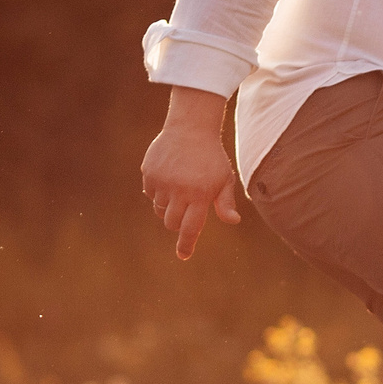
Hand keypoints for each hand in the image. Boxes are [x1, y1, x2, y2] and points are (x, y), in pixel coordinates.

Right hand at [141, 92, 240, 260]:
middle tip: (186, 207)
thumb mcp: (225, 178)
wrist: (191, 128)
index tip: (183, 255)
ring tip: (180, 186)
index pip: (191, 228)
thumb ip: (226, 202)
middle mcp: (179, 191)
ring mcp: (162, 182)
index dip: (186, 244)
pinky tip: (169, 176)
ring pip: (160, 209)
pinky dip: (158, 191)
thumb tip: (233, 221)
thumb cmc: (212, 157)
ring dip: (168, 206)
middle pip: (171, 223)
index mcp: (200, 195)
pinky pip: (150, 194)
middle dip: (178, 222)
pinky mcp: (149, 173)